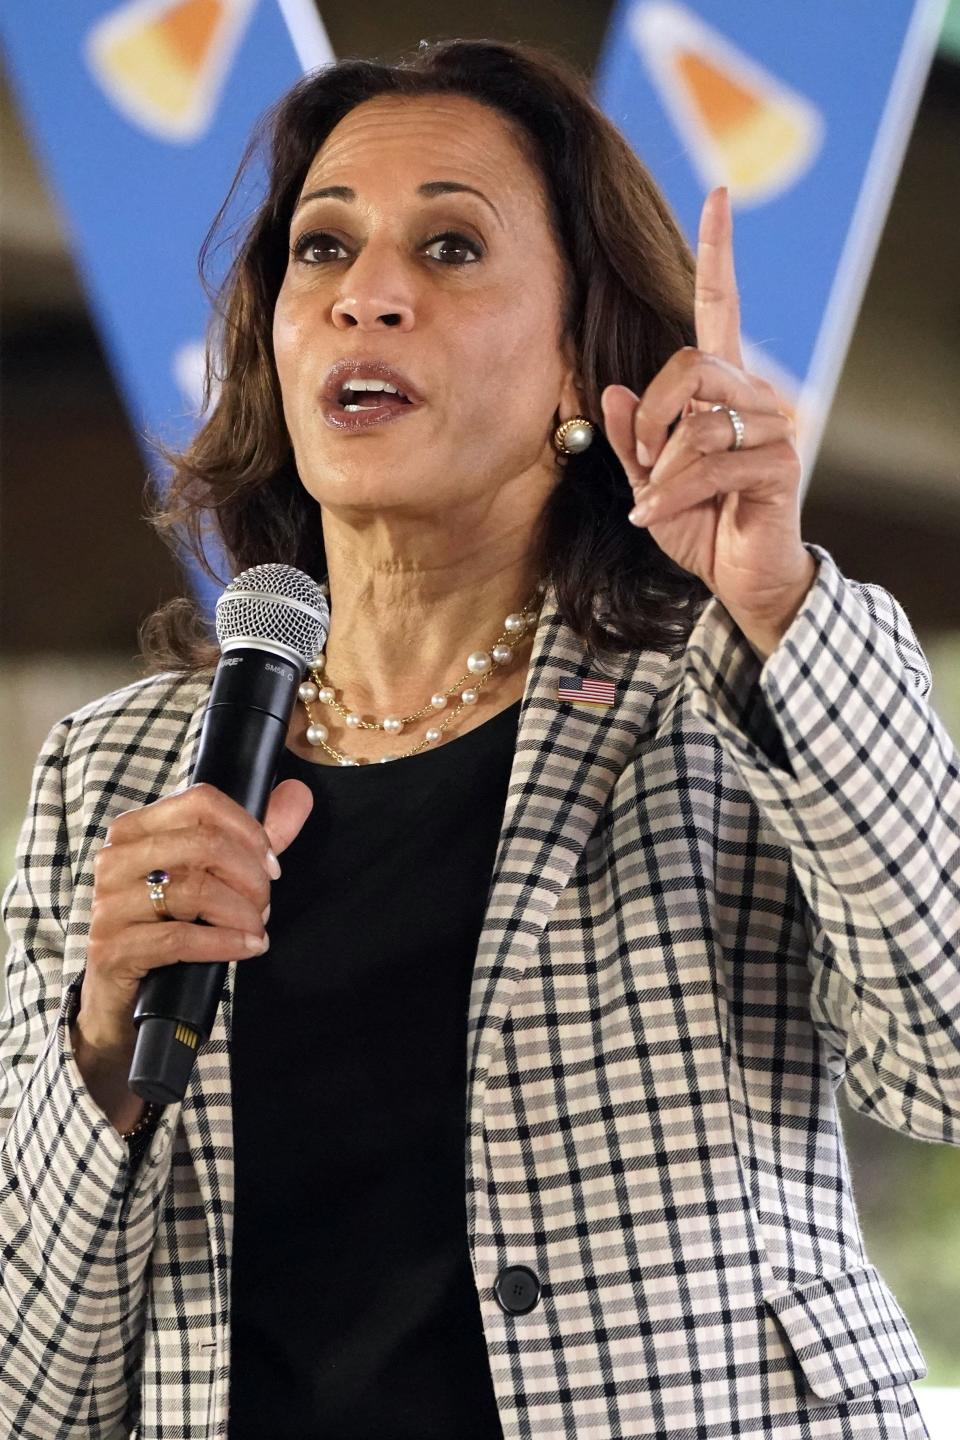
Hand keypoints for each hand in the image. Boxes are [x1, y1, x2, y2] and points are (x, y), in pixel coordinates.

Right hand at [81, 779, 312, 1052]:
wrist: (122, 995)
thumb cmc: (168, 924)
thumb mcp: (213, 876)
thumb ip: (256, 836)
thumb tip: (298, 794)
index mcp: (136, 829)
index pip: (201, 802)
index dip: (249, 831)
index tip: (271, 866)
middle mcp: (116, 858)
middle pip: (204, 844)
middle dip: (250, 878)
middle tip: (264, 905)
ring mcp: (109, 903)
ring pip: (195, 890)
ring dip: (242, 913)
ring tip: (256, 929)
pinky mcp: (112, 948)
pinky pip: (180, 938)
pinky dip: (225, 943)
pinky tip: (247, 947)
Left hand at [601, 187, 815, 657]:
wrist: (741, 580)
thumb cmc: (698, 526)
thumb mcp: (647, 479)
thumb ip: (630, 436)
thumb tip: (613, 391)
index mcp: (722, 389)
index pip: (722, 307)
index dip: (719, 252)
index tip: (718, 194)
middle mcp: (755, 397)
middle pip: (693, 362)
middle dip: (651, 414)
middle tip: (638, 460)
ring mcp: (774, 429)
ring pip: (699, 418)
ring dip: (660, 467)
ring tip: (652, 501)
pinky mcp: (779, 466)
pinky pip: (709, 464)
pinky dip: (670, 495)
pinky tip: (653, 518)